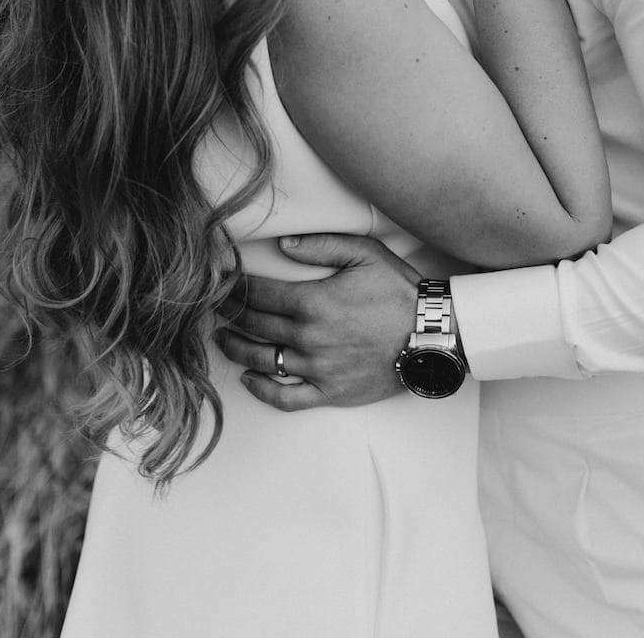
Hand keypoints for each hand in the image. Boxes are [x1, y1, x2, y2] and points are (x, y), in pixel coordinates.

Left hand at [215, 233, 418, 411]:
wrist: (431, 335)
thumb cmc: (398, 291)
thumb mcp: (364, 254)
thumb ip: (321, 246)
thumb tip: (282, 245)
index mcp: (312, 302)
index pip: (259, 292)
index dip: (233, 284)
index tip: (218, 278)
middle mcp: (308, 338)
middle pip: (254, 324)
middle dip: (228, 312)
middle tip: (212, 303)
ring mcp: (316, 369)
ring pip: (262, 360)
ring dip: (235, 348)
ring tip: (221, 338)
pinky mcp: (329, 392)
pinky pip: (286, 398)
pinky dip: (263, 390)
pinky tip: (249, 379)